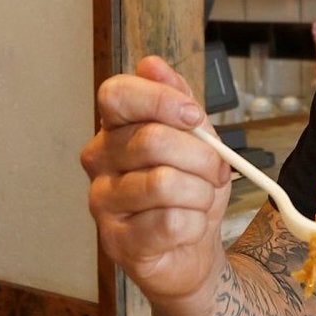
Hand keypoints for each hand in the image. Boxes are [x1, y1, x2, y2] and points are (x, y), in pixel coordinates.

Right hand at [81, 55, 231, 301]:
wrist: (195, 251)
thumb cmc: (190, 191)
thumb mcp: (196, 139)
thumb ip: (178, 101)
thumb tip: (152, 64)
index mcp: (114, 128)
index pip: (116, 95)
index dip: (159, 100)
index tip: (194, 116)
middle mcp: (99, 162)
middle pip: (150, 139)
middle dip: (201, 156)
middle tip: (216, 171)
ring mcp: (102, 203)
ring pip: (163, 183)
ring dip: (200, 193)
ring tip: (201, 201)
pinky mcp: (117, 242)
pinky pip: (169, 222)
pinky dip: (194, 224)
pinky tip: (188, 228)